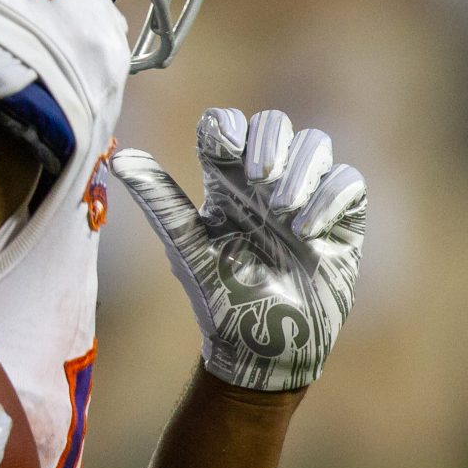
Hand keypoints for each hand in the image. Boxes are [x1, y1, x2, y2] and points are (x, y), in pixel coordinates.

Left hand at [112, 108, 366, 394]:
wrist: (261, 344)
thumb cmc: (219, 296)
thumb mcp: (186, 242)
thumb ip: (159, 198)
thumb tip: (119, 157)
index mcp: (225, 182)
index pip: (228, 125)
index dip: (227, 126)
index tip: (222, 148)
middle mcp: (265, 183)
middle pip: (275, 123)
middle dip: (269, 140)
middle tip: (258, 178)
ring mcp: (306, 197)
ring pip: (316, 144)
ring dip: (300, 170)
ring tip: (281, 211)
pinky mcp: (341, 220)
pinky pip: (348, 182)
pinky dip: (328, 198)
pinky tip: (306, 232)